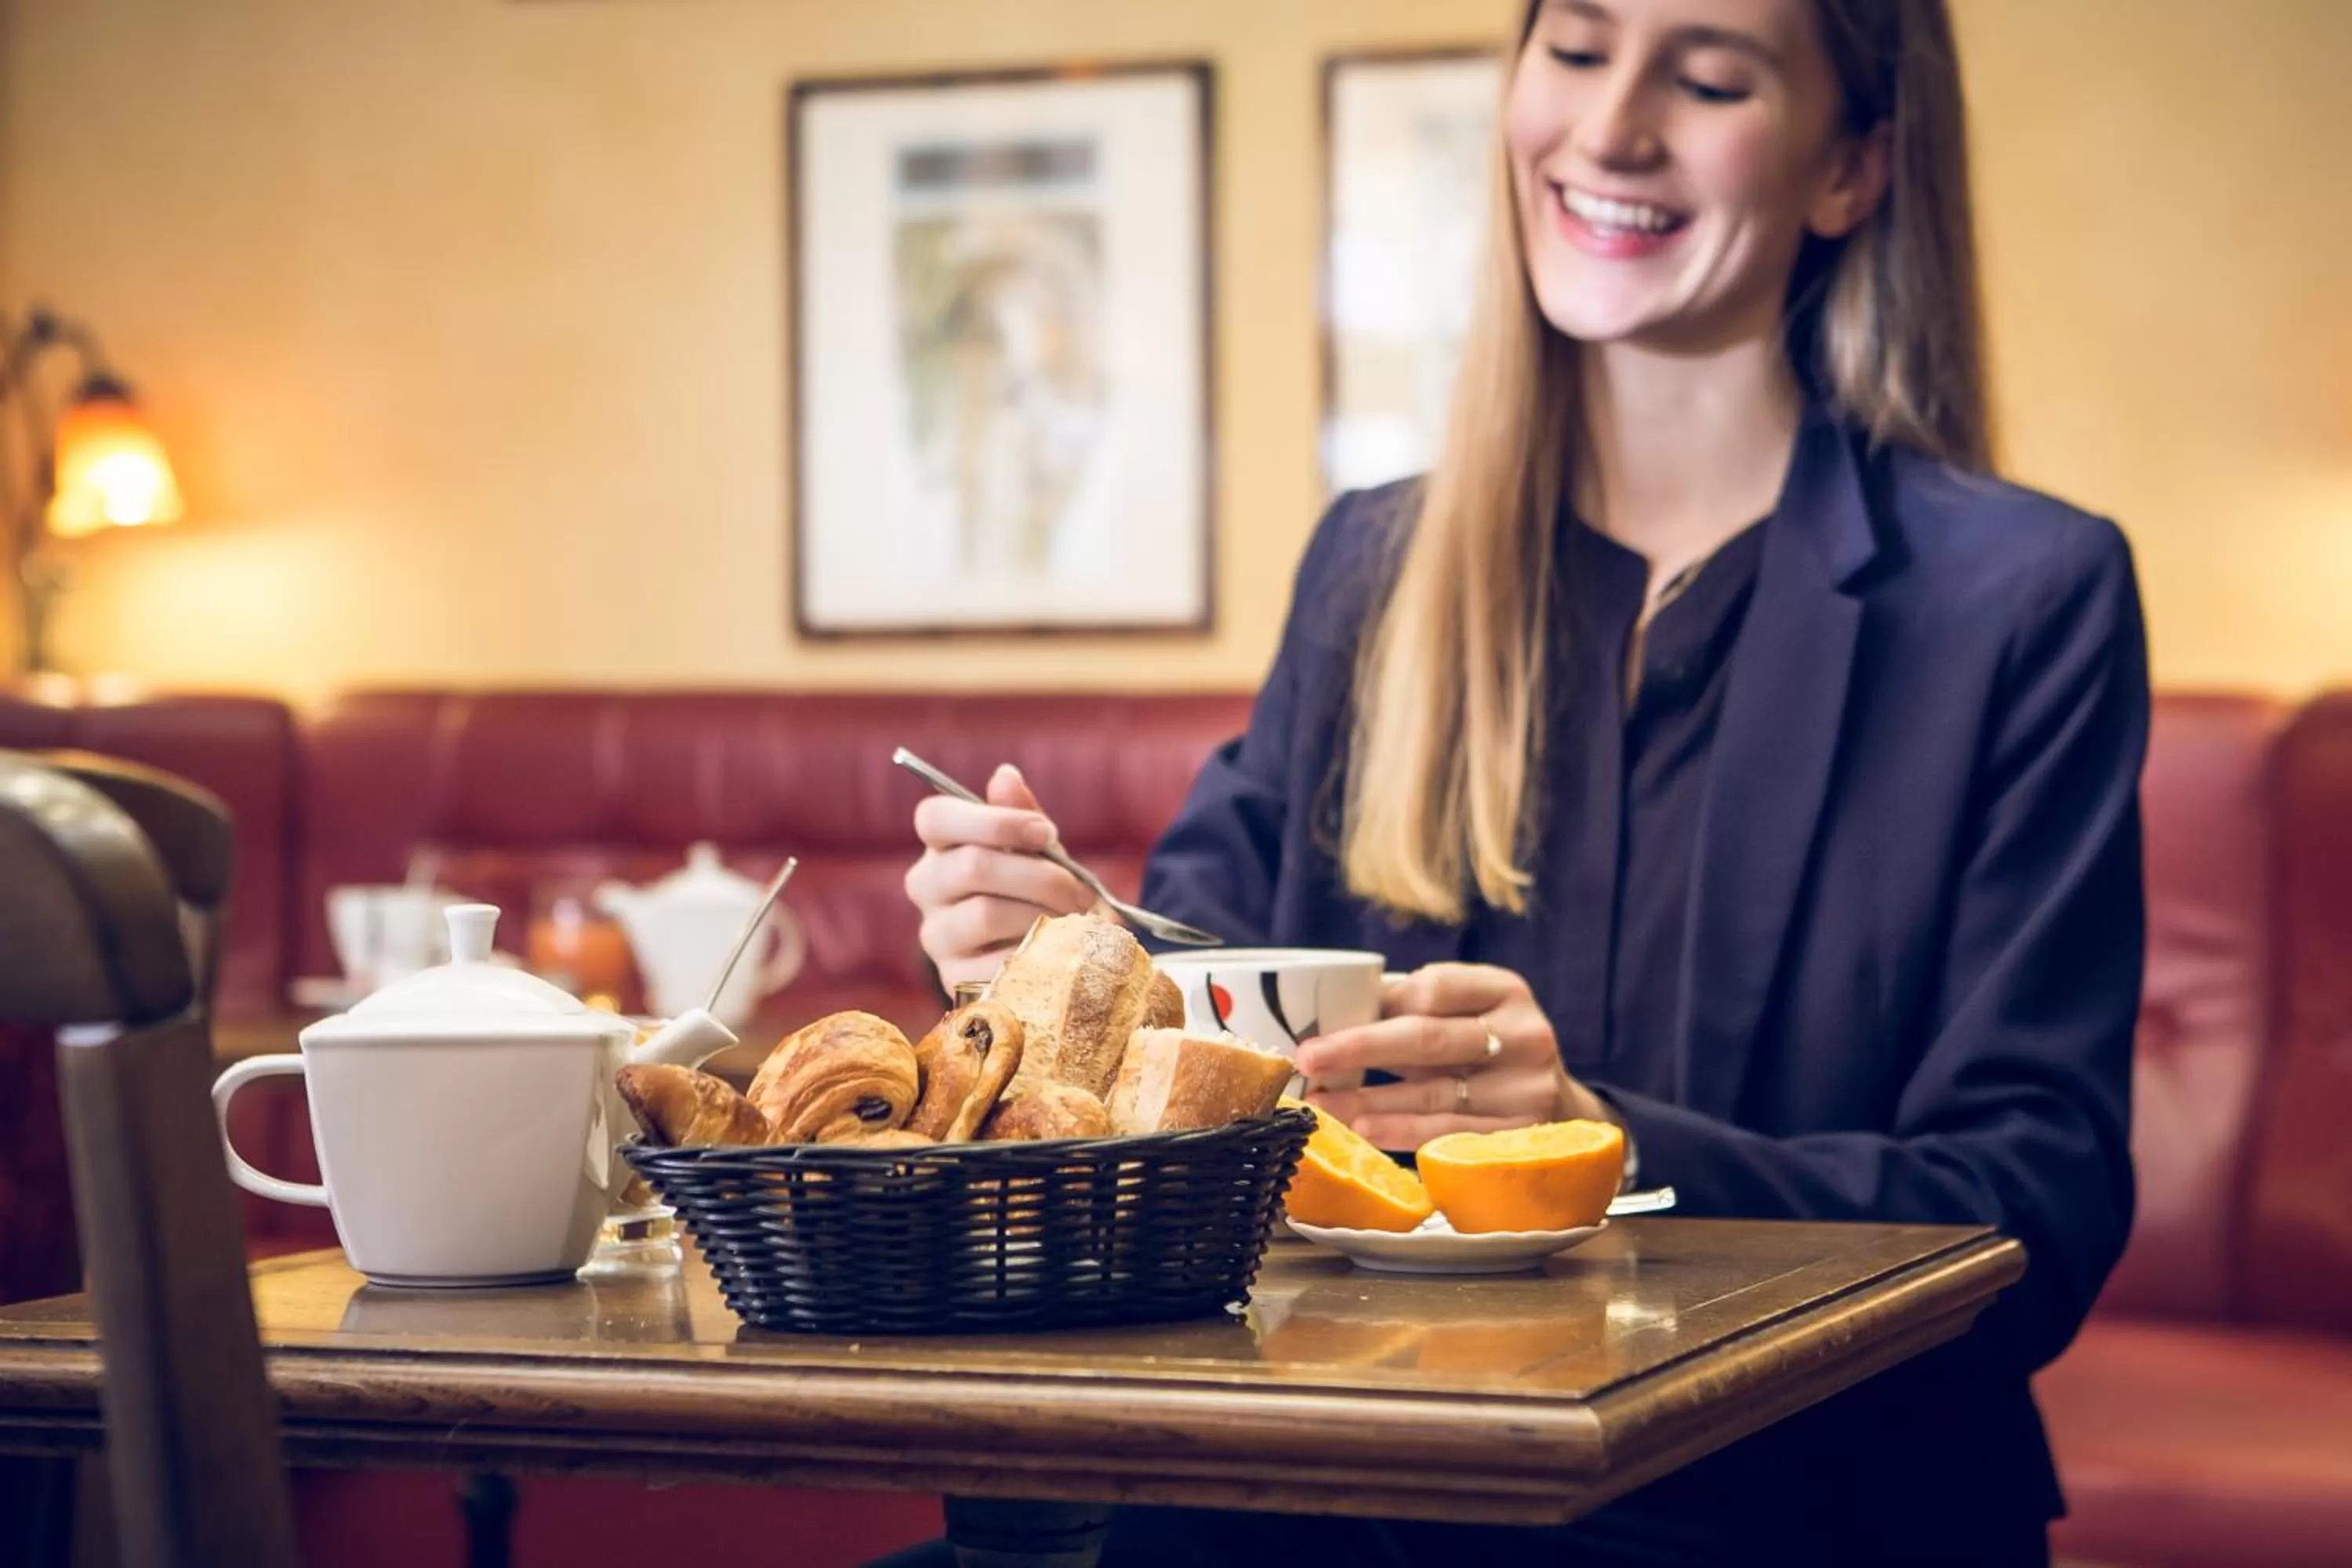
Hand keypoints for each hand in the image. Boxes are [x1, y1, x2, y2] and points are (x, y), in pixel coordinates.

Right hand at [903, 763, 1096, 988]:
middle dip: (1038, 875)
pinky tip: (1058, 951)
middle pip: (972, 866)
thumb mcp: (1037, 850)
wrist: (1048, 952)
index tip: (1046, 832)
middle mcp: (926, 887)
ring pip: (985, 914)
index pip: (935, 818)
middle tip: (1079, 889)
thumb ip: (1022, 815)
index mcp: (940, 845)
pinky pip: (996, 962)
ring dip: (1042, 915)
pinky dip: (1037, 954)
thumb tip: (1004, 775)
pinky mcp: (954, 978)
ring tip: (1075, 921)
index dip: (995, 821)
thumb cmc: (1040, 889)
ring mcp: (936, 935)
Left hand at [1295, 963, 1616, 1151]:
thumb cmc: (1487, 1052)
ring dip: (1369, 1100)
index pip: (1435, 988)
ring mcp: (1528, 1088)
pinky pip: (1449, 1133)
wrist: (1558, 1107)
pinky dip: (1401, 1132)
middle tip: (1307, 1059)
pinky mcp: (1521, 1134)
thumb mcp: (1466, 1015)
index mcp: (1505, 990)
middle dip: (1359, 1048)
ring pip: (1433, 1093)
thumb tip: (1329, 1015)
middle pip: (1429, 1039)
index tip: (1332, 1018)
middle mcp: (1525, 1035)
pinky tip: (1365, 1130)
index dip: (1382, 1005)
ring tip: (1323, 1104)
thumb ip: (1414, 1008)